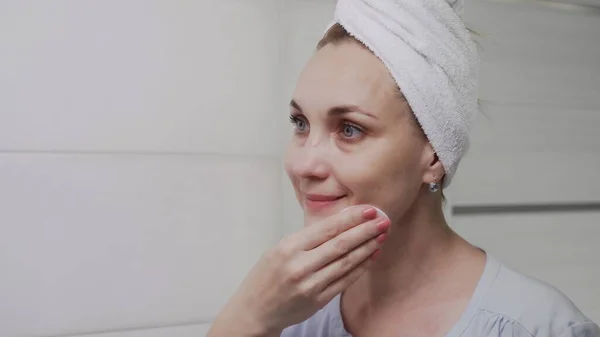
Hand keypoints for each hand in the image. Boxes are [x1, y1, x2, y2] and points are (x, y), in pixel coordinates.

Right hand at [208, 205, 389, 336]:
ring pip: (346, 262)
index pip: (326, 228)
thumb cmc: (267, 276)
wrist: (255, 310)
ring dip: (367, 248)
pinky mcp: (318, 300)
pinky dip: (361, 267)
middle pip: (340, 244)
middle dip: (365, 231)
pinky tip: (371, 256)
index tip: (369, 209)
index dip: (351, 218)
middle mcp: (300, 265)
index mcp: (289, 247)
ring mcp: (310, 285)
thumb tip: (340, 224)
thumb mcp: (279, 250)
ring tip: (381, 236)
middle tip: (384, 220)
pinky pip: (345, 281)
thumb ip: (306, 239)